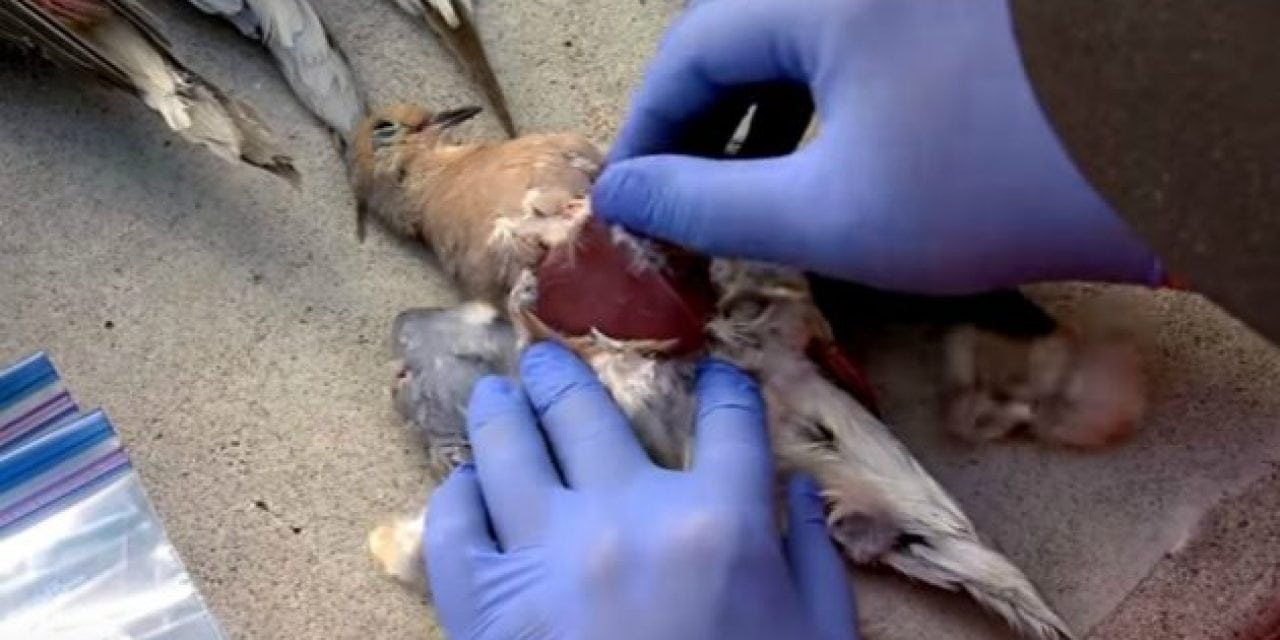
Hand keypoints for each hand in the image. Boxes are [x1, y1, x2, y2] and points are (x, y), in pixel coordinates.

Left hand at [423, 342, 857, 639]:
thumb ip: (813, 561)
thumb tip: (797, 488)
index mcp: (719, 521)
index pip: (728, 419)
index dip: (724, 387)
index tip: (715, 377)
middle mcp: (626, 513)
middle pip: (588, 410)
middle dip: (565, 373)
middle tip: (545, 358)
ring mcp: (544, 552)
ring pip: (506, 446)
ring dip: (498, 410)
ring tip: (492, 395)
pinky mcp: (481, 603)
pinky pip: (451, 525)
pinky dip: (454, 497)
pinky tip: (463, 488)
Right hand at [592, 0, 1163, 293]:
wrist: (1167, 157)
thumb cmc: (994, 188)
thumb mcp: (833, 210)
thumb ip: (710, 204)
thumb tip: (625, 197)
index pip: (687, 55)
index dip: (645, 134)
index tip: (626, 201)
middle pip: (738, 42)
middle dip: (697, 129)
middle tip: (675, 204)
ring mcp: (905, 3)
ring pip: (794, 48)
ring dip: (754, 122)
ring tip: (738, 195)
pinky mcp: (948, 24)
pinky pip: (851, 52)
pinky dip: (817, 108)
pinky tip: (815, 164)